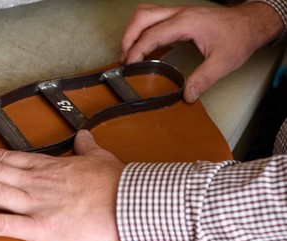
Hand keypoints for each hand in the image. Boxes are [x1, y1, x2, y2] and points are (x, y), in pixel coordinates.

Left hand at [0, 130, 124, 240]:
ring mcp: (36, 203)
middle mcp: (35, 182)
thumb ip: (86, 146)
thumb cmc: (113, 182)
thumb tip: (84, 136)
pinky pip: (4, 224)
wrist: (127, 201)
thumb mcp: (98, 157)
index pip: (4, 157)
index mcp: (47, 167)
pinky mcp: (42, 227)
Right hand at [120, 2, 283, 101]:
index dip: (136, 50)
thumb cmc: (238, 37)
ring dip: (131, 30)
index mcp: (187, 23)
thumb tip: (186, 95)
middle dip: (127, 37)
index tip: (129, 65)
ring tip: (128, 51)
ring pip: (144, 12)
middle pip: (141, 16)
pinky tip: (143, 44)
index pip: (152, 34)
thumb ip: (202, 79)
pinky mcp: (178, 16)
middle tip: (124, 58)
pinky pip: (151, 16)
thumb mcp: (223, 62)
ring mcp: (178, 12)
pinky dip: (140, 29)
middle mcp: (179, 13)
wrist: (250, 23)